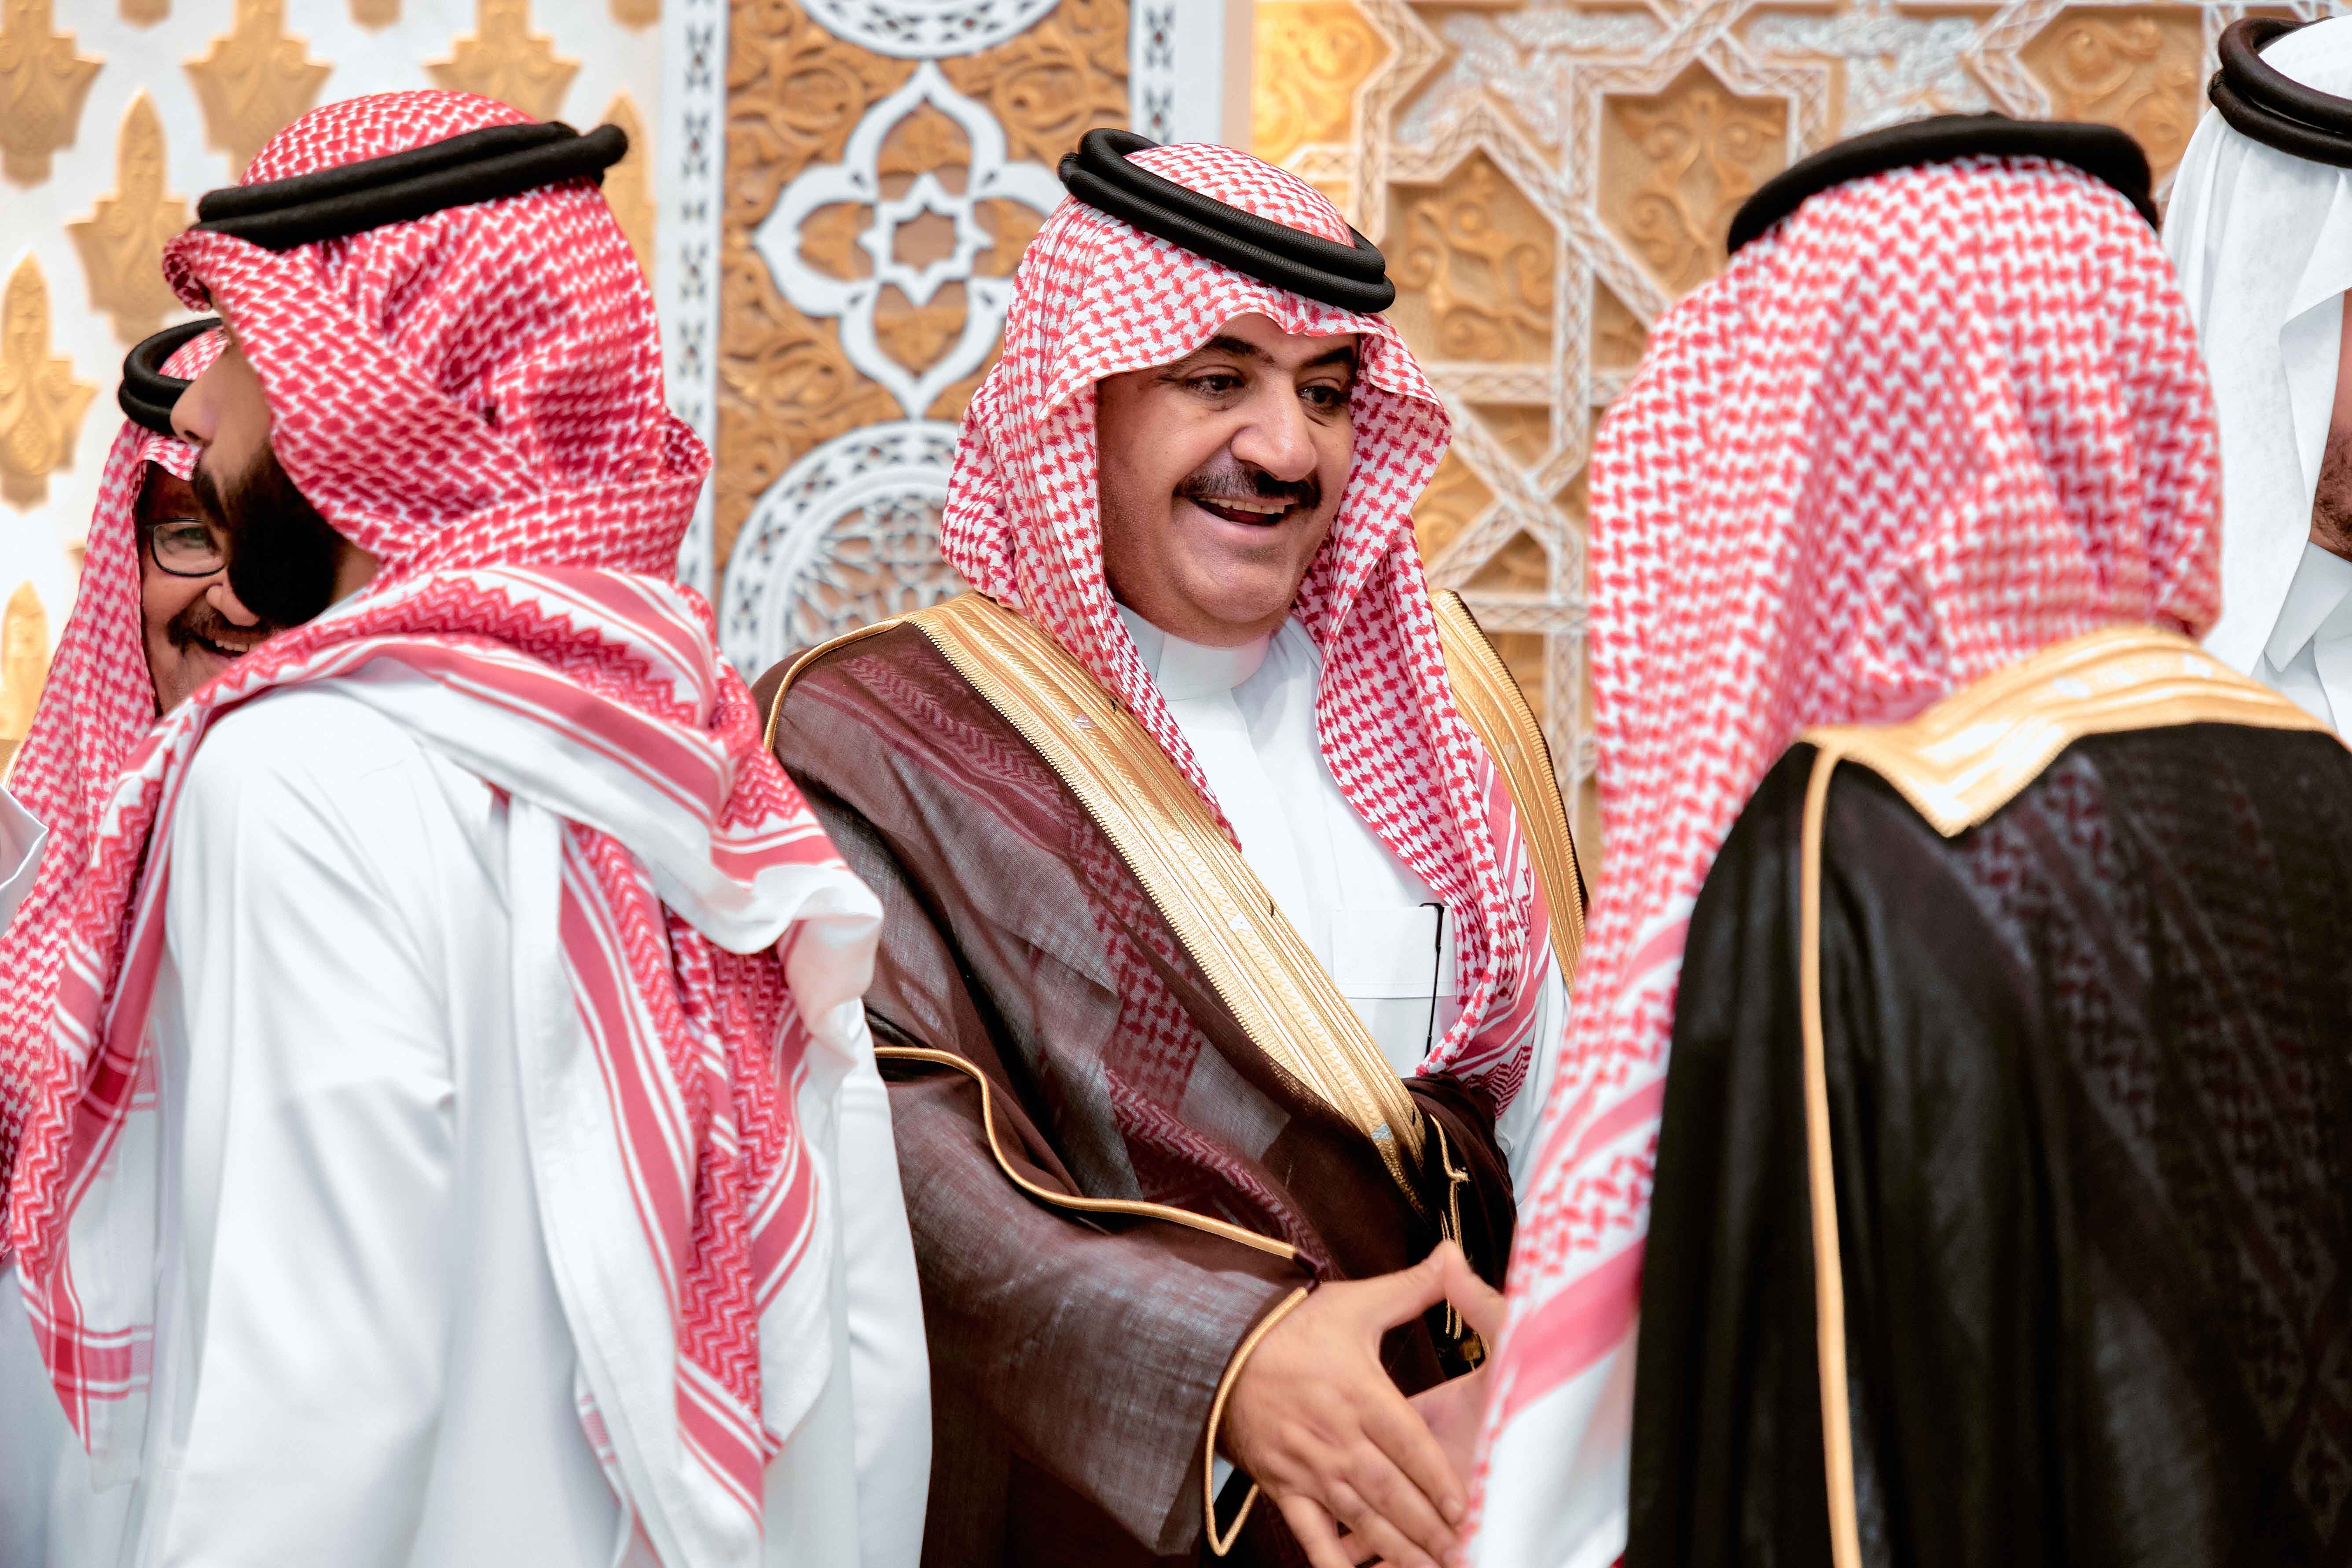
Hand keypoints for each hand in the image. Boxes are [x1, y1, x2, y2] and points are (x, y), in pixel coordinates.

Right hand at [1220, 1241, 1497, 1567]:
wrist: (1218, 1347)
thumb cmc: (1292, 1326)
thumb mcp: (1354, 1302)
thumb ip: (1412, 1287)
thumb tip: (1454, 1253)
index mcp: (1359, 1392)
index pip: (1409, 1444)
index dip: (1438, 1478)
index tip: (1466, 1505)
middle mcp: (1336, 1435)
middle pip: (1391, 1490)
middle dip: (1428, 1525)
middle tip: (1461, 1547)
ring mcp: (1307, 1465)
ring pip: (1360, 1516)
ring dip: (1396, 1546)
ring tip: (1430, 1566)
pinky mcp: (1282, 1485)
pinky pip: (1309, 1532)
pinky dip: (1330, 1560)